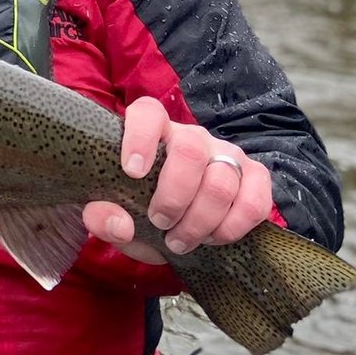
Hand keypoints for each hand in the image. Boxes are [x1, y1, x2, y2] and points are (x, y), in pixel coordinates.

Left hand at [82, 96, 272, 264]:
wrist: (171, 227)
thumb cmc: (137, 210)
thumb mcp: (110, 216)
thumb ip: (100, 217)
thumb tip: (120, 225)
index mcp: (152, 133)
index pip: (148, 113)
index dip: (140, 137)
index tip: (132, 172)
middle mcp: (192, 137)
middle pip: (191, 151)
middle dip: (174, 197)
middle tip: (160, 223)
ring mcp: (227, 154)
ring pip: (222, 181)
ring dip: (200, 221)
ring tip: (180, 241)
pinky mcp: (254, 178)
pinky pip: (255, 200)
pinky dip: (233, 227)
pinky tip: (213, 238)